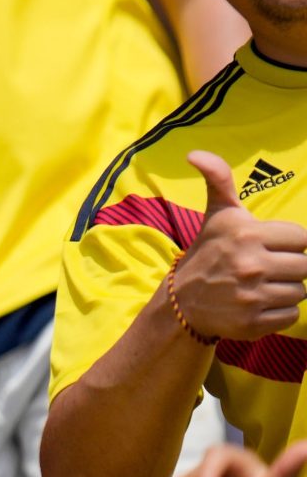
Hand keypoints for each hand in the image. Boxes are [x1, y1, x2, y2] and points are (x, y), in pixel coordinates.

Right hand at [167, 152, 306, 341]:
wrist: (182, 302)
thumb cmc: (209, 252)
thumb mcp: (217, 215)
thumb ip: (218, 180)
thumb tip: (194, 153)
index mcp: (246, 233)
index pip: (302, 238)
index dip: (288, 243)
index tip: (268, 247)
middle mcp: (249, 264)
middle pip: (305, 266)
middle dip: (289, 267)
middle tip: (266, 268)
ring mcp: (252, 295)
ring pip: (301, 291)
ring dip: (285, 290)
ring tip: (262, 286)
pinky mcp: (254, 322)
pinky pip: (291, 315)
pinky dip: (279, 312)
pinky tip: (259, 304)